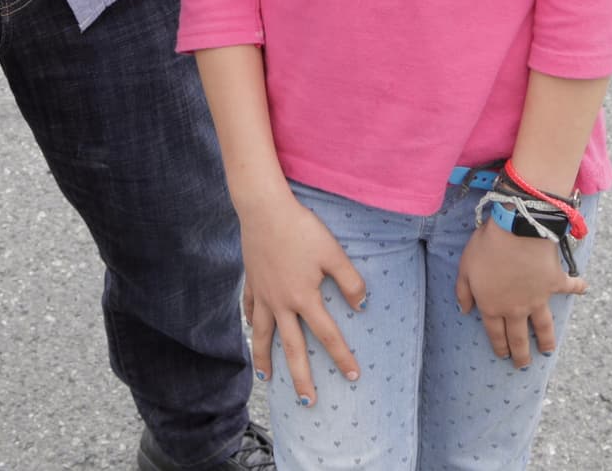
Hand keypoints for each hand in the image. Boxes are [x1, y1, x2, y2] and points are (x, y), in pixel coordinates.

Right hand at [240, 191, 365, 403]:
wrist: (263, 208)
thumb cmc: (300, 228)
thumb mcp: (332, 252)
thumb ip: (349, 280)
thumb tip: (362, 304)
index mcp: (304, 298)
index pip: (327, 335)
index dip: (342, 357)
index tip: (353, 377)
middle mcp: (281, 303)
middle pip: (292, 348)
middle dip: (301, 377)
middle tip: (307, 402)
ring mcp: (262, 294)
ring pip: (263, 334)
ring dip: (265, 358)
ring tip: (266, 378)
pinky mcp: (251, 280)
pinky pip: (249, 308)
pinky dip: (250, 323)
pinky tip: (251, 330)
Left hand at [456, 220, 584, 366]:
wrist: (516, 230)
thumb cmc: (486, 246)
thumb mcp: (465, 267)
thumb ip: (463, 291)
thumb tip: (464, 311)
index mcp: (493, 305)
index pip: (496, 333)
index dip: (499, 346)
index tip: (503, 356)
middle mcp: (516, 308)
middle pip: (519, 338)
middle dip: (521, 355)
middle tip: (523, 366)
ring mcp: (538, 299)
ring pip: (543, 327)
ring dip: (546, 340)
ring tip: (548, 351)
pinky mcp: (554, 284)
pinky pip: (569, 288)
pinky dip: (578, 287)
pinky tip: (584, 289)